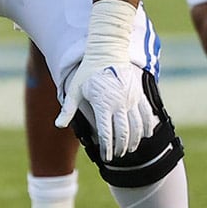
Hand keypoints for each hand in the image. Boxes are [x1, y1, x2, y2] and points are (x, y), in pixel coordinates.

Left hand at [56, 0, 155, 160]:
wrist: (107, 50)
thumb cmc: (88, 71)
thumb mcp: (75, 89)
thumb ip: (68, 108)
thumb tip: (59, 125)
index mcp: (103, 104)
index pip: (106, 133)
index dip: (107, 148)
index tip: (106, 156)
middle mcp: (119, 103)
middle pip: (123, 134)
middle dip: (120, 148)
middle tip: (116, 155)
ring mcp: (131, 99)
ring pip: (137, 127)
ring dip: (134, 141)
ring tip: (128, 149)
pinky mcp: (139, 94)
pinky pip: (147, 115)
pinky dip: (148, 127)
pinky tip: (145, 136)